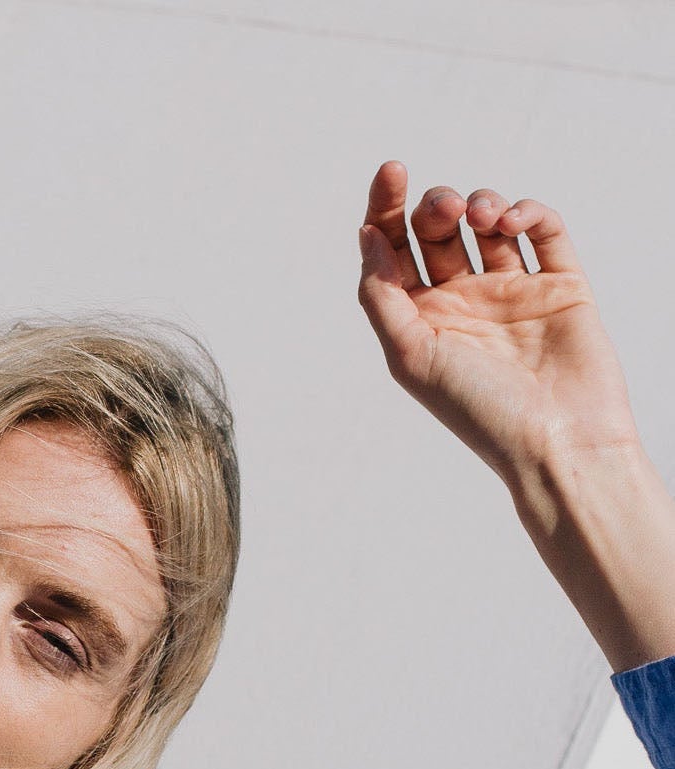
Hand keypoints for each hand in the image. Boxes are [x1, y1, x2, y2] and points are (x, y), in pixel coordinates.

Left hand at [356, 161, 640, 487]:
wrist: (556, 441)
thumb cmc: (477, 410)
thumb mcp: (410, 355)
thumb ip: (381, 295)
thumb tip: (366, 234)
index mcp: (419, 320)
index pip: (393, 250)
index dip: (386, 205)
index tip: (390, 170)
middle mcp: (462, 302)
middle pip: (438, 229)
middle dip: (435, 205)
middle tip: (445, 211)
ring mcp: (512, 291)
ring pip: (489, 221)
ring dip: (481, 202)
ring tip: (483, 216)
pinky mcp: (560, 285)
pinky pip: (544, 230)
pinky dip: (529, 211)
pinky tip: (514, 220)